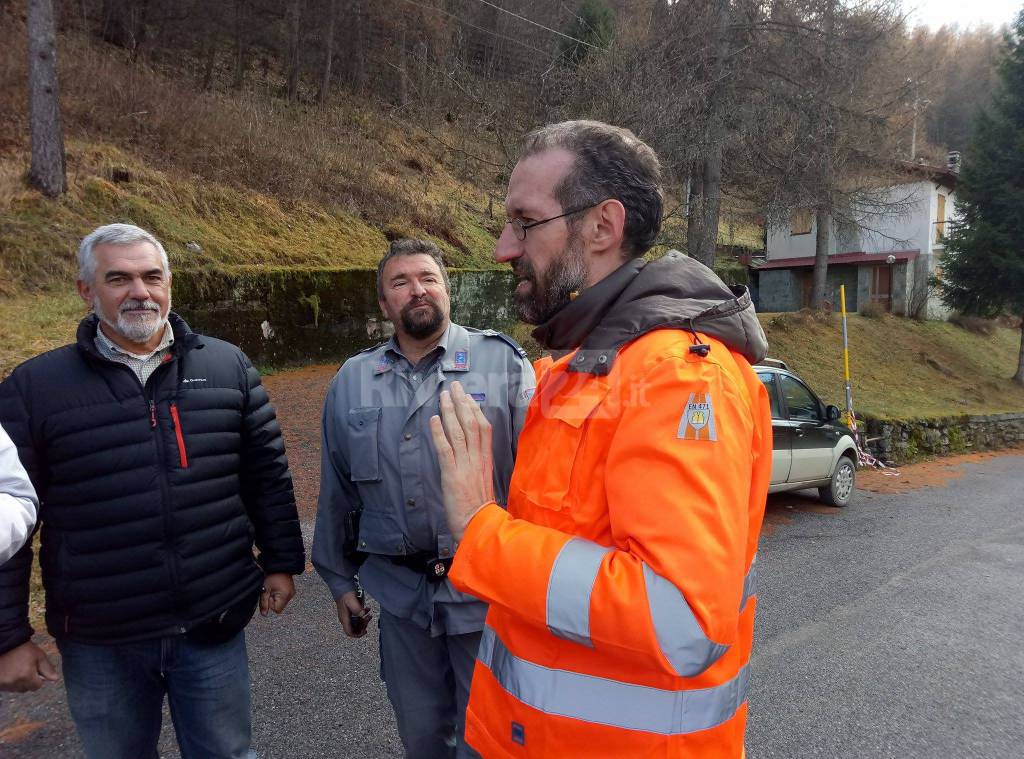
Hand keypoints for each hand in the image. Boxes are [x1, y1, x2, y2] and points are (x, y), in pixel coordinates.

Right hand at [0, 641, 58, 692]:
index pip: (37, 687)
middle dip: (27, 681)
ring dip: (17, 682)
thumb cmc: (22, 648)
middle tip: (25, 669)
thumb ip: (47, 669)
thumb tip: (55, 679)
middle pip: (25, 689)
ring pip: (15, 689)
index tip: (35, 671)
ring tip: (16, 669)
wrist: (4, 643)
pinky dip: (8, 682)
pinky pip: (5, 687)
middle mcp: (14, 682)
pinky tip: (8, 672)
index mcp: (26, 676)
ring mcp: (3, 684)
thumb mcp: (39, 656)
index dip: (38, 679)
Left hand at [260, 573, 294, 615]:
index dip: (270, 604)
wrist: (279, 565)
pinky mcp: (292, 590)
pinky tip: (277, 587)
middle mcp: (290, 595)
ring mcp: (292, 593)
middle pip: (280, 607)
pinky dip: (279, 595)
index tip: (269, 594)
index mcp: (285, 595)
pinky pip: (284, 598)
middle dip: (273, 601)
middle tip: (270, 591)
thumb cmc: (271, 576)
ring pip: (281, 603)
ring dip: (276, 598)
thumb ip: (264, 603)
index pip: (277, 610)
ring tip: (274, 588)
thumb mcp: (265, 590)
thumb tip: (264, 615)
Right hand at [336, 591, 371, 638]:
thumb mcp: (352, 601)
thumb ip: (357, 609)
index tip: (365, 631)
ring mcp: (347, 615)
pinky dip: (362, 615)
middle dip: (362, 625)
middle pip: (354, 628)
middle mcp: (345, 619)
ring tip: (369, 613)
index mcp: (344, 618)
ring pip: (356, 623)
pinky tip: (367, 609)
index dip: (357, 635)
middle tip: (368, 618)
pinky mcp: (350, 611)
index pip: (349, 632)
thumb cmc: (345, 594)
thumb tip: (363, 615)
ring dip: (363, 620)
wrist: (341, 586)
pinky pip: (357, 617)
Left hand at [429, 381, 494, 541]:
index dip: (475, 409)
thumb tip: (470, 450)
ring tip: (443, 396)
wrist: (480, 524)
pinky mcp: (452, 474)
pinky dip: (439, 433)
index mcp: (486, 459)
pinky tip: (434, 419)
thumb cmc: (480, 507)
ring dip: (449, 411)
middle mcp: (477, 458)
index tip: (468, 396)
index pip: (483, 428)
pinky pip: (445, 449)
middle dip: (461, 403)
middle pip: (470, 423)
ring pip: (458, 432)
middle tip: (454, 386)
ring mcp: (465, 465)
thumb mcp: (483, 480)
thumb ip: (477, 463)